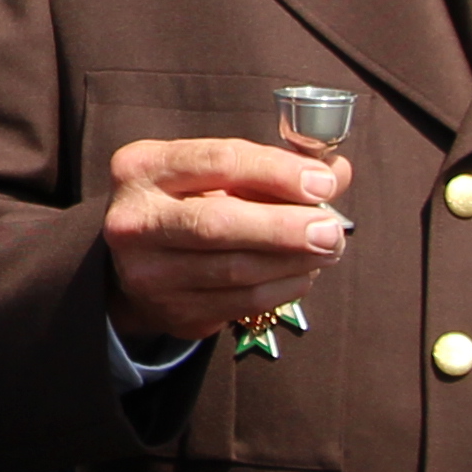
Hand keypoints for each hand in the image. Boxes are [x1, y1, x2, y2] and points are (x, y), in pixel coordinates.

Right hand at [102, 136, 351, 349]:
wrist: (138, 261)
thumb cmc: (187, 201)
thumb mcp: (215, 172)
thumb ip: (273, 167)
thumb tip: (336, 172)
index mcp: (143, 168)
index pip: (218, 162)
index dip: (276, 172)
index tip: (323, 183)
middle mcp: (135, 220)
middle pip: (219, 224)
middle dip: (285, 227)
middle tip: (331, 229)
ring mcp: (149, 272)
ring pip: (235, 270)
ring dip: (294, 260)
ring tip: (329, 248)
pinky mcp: (173, 310)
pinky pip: (241, 302)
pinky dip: (283, 288)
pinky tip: (304, 273)